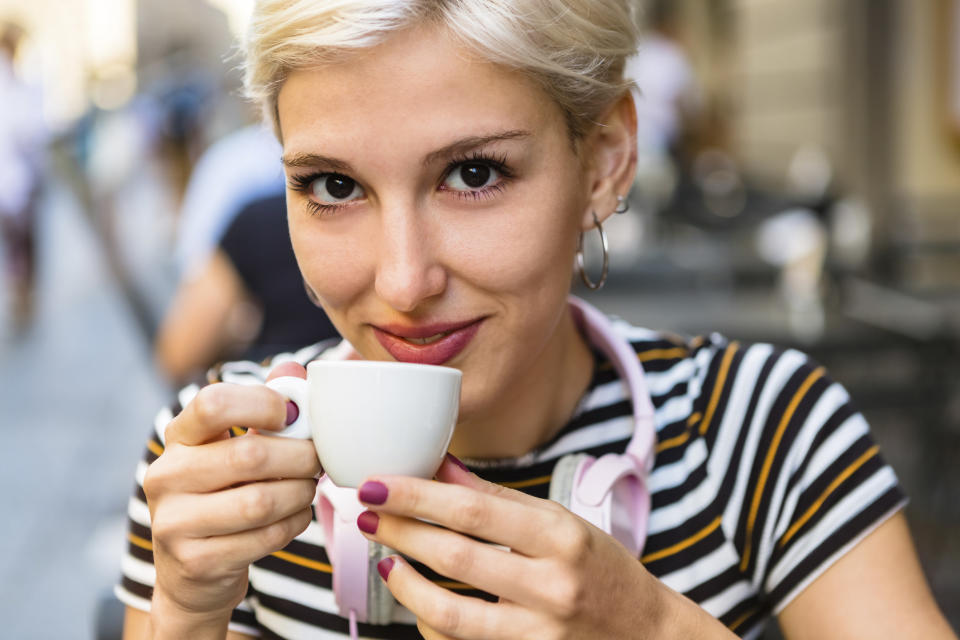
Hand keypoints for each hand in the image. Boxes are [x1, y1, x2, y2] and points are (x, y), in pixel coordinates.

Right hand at [142, 362, 321, 630]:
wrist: (193, 575)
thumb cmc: (225, 496)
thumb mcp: (236, 447)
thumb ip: (264, 408)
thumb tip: (293, 370)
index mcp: (179, 437)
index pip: (213, 403)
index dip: (263, 403)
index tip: (292, 416)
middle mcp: (167, 476)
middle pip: (249, 455)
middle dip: (300, 456)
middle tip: (318, 460)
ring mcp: (174, 522)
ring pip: (260, 501)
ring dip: (300, 492)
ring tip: (307, 487)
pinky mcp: (196, 562)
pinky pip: (264, 537)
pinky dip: (293, 524)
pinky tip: (295, 516)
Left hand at [354, 456, 671, 639]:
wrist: (645, 635)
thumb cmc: (601, 569)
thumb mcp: (562, 523)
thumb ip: (498, 499)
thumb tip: (442, 467)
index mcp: (563, 539)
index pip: (474, 512)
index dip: (417, 496)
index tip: (377, 483)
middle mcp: (552, 588)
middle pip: (455, 557)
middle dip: (400, 531)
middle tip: (366, 513)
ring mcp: (539, 635)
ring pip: (450, 615)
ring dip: (405, 584)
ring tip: (385, 557)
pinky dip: (430, 622)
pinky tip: (418, 600)